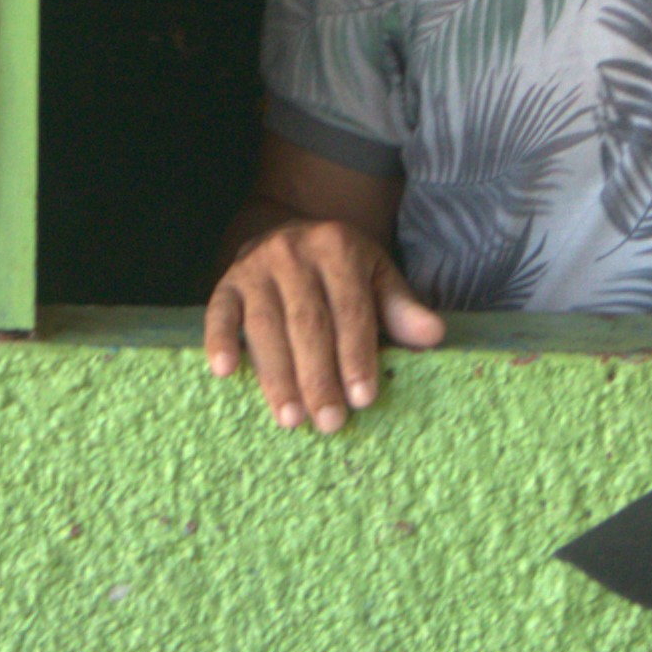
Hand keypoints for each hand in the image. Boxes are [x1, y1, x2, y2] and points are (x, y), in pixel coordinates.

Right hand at [202, 217, 444, 432]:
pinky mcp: (227, 282)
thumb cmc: (340, 269)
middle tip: (330, 422)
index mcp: (338, 249)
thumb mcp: (376, 277)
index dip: (356, 355)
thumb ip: (401, 308)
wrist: (289, 230)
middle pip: (308, 324)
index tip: (362, 398)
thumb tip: (433, 335)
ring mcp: (255, 267)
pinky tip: (224, 371)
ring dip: (276, 375)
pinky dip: (218, 340)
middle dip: (319, 377)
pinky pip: (218, 312)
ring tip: (291, 418)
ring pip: (265, 326)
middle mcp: (294, 254)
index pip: (350, 310)